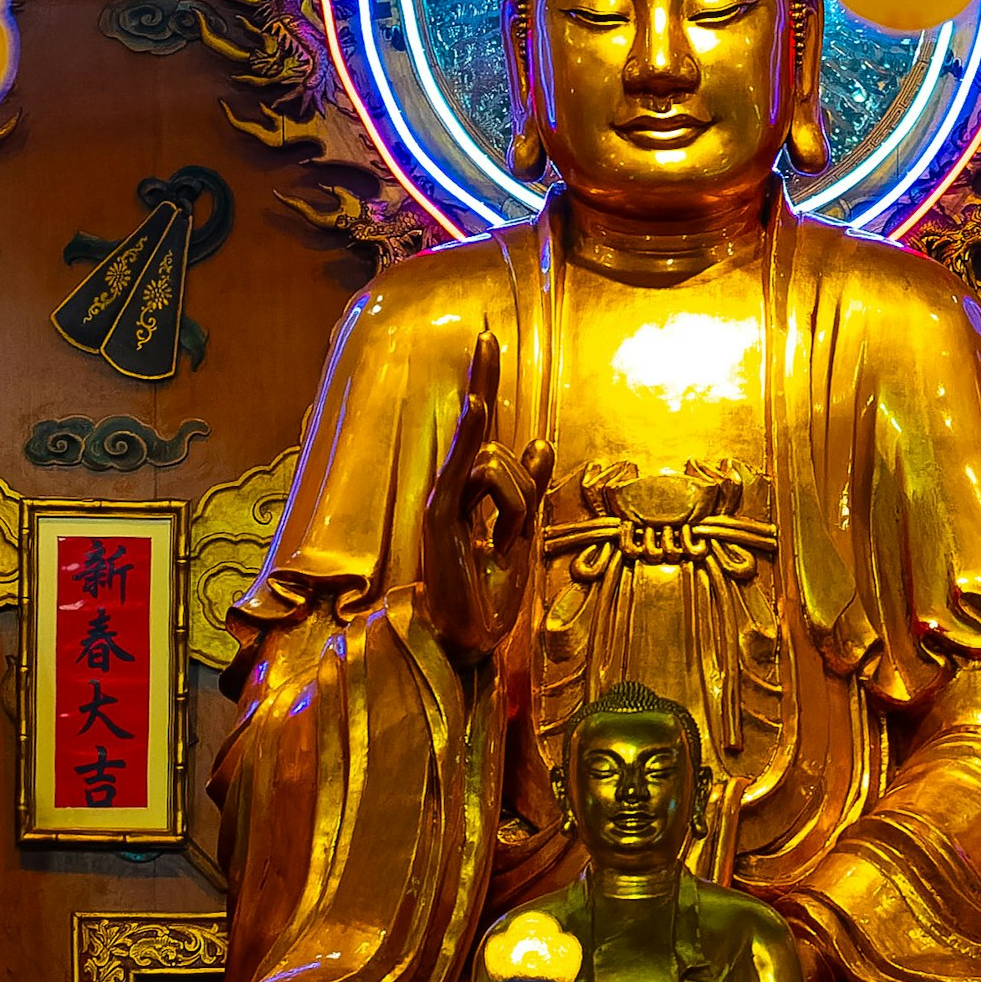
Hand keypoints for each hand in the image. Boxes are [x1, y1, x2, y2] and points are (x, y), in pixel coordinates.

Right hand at [414, 333, 546, 664]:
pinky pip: (462, 473)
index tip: (488, 340)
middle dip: (500, 422)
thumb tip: (541, 443)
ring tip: (502, 546)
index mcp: (471, 493)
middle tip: (490, 371)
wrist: (464, 641)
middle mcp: (453, 490)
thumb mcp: (521, 536)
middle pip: (492, 440)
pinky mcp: (439, 519)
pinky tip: (477, 407)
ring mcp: (443, 502)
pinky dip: (470, 441)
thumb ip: (527, 491)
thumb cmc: (488, 596)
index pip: (482, 430)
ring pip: (495, 464)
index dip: (484, 382)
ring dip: (517, 504)